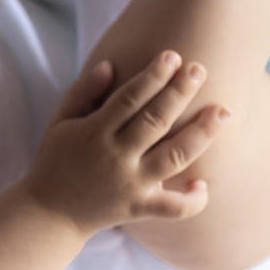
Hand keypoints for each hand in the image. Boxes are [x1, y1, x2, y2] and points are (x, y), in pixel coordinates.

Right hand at [22, 50, 229, 235]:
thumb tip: (110, 65)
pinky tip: (202, 183)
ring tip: (221, 111)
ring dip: (201, 133)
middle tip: (198, 69)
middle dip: (179, 92)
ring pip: (175, 156)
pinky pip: (173, 207)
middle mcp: (114, 157)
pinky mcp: (139, 208)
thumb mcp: (59, 123)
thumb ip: (82, 92)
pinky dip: (192, 200)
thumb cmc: (54, 161)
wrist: (49, 213)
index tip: (172, 56)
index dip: (152, 76)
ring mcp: (130, 184)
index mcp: (93, 133)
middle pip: (156, 120)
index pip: (129, 98)